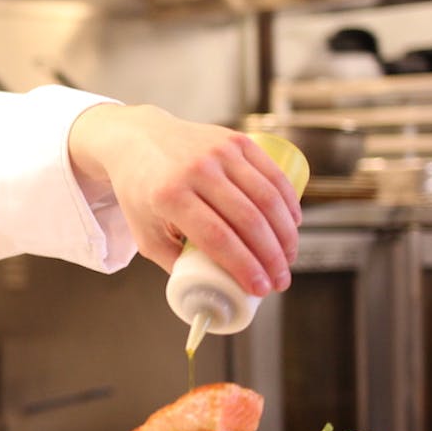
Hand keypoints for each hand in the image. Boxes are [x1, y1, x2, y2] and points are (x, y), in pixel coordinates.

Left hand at [67, 104, 301, 295]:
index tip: (260, 289)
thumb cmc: (142, 191)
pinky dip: (289, 203)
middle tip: (280, 281)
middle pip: (248, 220)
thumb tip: (209, 291)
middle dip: (271, 258)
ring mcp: (218, 152)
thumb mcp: (145, 232)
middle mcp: (195, 170)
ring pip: (267, 198)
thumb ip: (173, 263)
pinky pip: (272, 174)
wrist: (138, 139)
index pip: (217, 237)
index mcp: (169, 196)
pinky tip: (293, 225)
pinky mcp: (235, 140)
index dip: (244, 267)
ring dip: (285, 234)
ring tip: (287, 259)